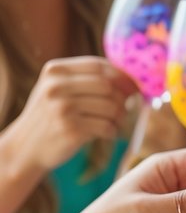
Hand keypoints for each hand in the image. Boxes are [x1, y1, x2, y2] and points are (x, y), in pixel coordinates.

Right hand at [8, 56, 135, 171]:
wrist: (26, 147)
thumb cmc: (50, 115)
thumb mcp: (56, 88)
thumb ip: (84, 78)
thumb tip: (129, 78)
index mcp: (55, 71)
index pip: (98, 65)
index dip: (121, 75)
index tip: (132, 85)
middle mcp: (56, 87)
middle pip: (107, 86)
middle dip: (122, 97)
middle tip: (126, 107)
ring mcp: (63, 109)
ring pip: (111, 107)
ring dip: (120, 116)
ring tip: (115, 121)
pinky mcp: (71, 130)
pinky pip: (106, 127)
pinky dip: (112, 131)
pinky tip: (106, 133)